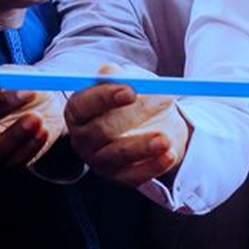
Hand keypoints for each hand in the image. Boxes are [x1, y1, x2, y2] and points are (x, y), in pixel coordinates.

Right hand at [0, 78, 59, 167]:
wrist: (45, 105)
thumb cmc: (19, 86)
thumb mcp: (13, 74)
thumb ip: (6, 77)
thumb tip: (2, 85)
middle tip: (27, 94)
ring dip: (13, 136)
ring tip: (38, 118)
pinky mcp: (1, 165)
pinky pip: (10, 164)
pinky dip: (29, 147)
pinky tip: (44, 130)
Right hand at [63, 65, 189, 185]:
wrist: (159, 123)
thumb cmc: (138, 98)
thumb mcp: (132, 80)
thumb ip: (120, 75)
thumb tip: (110, 72)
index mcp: (79, 111)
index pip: (81, 106)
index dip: (104, 97)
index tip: (131, 90)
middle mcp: (84, 138)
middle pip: (101, 130)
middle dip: (133, 115)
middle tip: (162, 101)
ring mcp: (100, 160)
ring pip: (118, 154)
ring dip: (142, 146)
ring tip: (165, 139)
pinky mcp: (121, 176)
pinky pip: (135, 175)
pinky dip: (154, 165)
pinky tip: (169, 154)